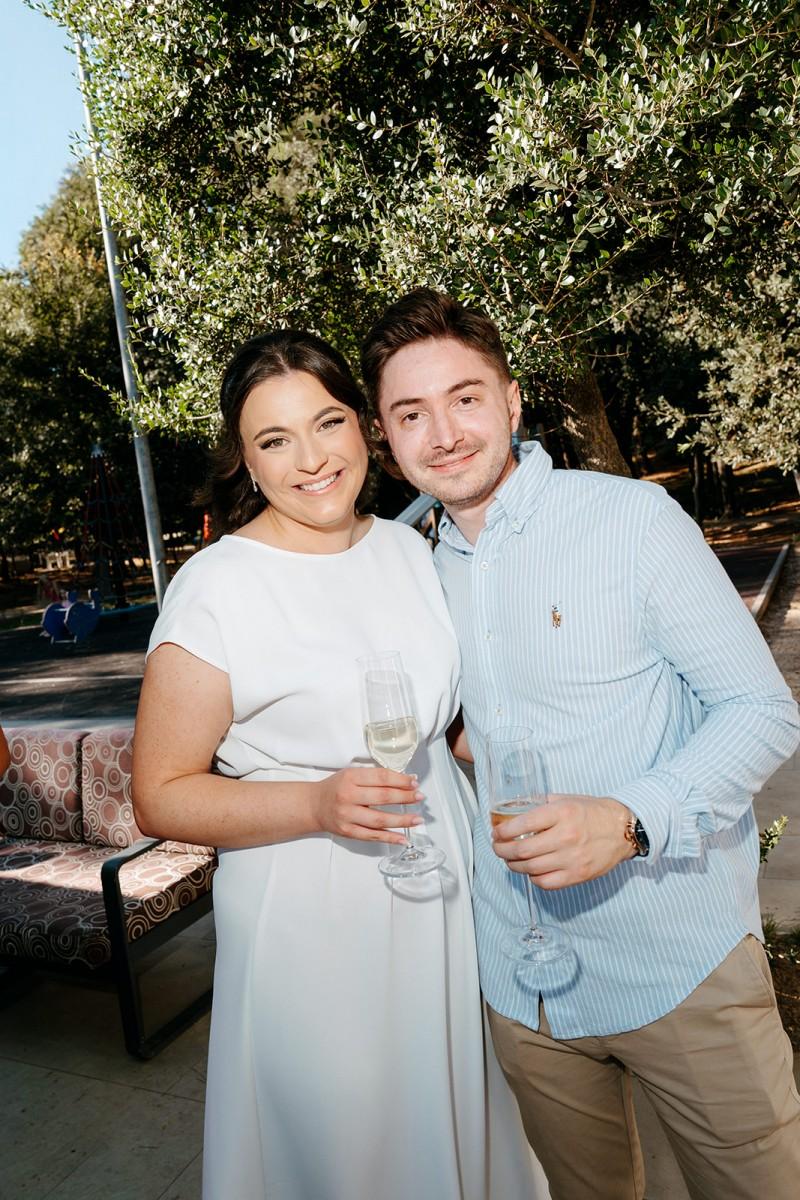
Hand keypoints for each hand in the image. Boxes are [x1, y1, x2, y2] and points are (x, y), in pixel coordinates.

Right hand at [313, 767, 423, 843]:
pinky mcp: (348, 832)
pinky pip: (372, 836)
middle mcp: (348, 796)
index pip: (381, 778)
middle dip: (405, 797)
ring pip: (380, 819)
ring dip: (402, 820)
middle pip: (383, 797)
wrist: (314, 805)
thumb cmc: (336, 788)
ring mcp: (348, 816)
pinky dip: (389, 838)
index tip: (414, 782)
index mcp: (350, 778)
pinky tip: (403, 838)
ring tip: (418, 819)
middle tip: (420, 797)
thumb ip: (374, 777)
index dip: (401, 780)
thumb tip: (404, 781)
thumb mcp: (352, 774)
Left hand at [492, 794, 635, 888]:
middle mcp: (565, 836)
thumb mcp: (567, 799)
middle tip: (497, 848)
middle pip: (522, 850)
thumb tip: (517, 810)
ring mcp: (572, 859)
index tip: (497, 833)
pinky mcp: (578, 875)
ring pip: (531, 868)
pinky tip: (530, 871)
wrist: (623, 829)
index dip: (503, 831)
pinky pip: (546, 883)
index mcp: (561, 814)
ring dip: (514, 865)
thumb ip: (542, 804)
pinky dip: (533, 878)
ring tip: (510, 860)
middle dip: (502, 850)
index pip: (522, 825)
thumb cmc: (594, 812)